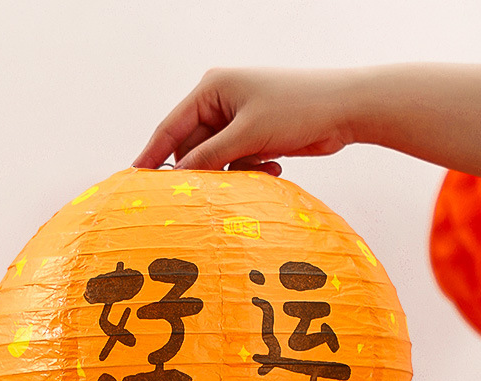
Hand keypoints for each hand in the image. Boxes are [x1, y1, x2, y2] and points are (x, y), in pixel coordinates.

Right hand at [133, 68, 358, 174]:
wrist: (345, 110)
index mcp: (212, 89)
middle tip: (212, 190)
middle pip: (194, 147)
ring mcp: (239, 120)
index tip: (134, 180)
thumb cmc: (297, 108)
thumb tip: (179, 177)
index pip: (171, 127)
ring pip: (217, 160)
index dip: (151, 155)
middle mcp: (221, 102)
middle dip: (204, 170)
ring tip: (260, 169)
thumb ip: (210, 156)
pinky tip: (274, 167)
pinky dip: (250, 171)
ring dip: (233, 173)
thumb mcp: (248, 134)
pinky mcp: (255, 136)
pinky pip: (237, 163)